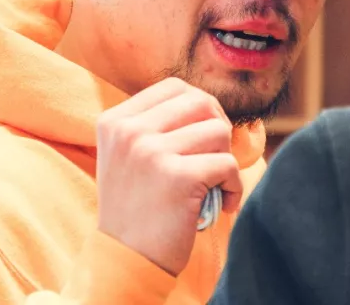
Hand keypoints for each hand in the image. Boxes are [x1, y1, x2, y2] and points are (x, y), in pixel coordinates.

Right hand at [96, 77, 242, 275]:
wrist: (125, 262)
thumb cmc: (136, 210)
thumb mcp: (128, 156)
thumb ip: (155, 126)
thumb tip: (209, 103)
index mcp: (115, 121)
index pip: (174, 88)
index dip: (200, 107)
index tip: (205, 135)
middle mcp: (129, 131)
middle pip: (200, 102)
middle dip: (219, 127)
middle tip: (217, 157)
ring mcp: (151, 152)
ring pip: (218, 132)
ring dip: (226, 160)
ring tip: (214, 185)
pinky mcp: (177, 177)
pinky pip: (228, 165)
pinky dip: (233, 187)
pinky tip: (222, 204)